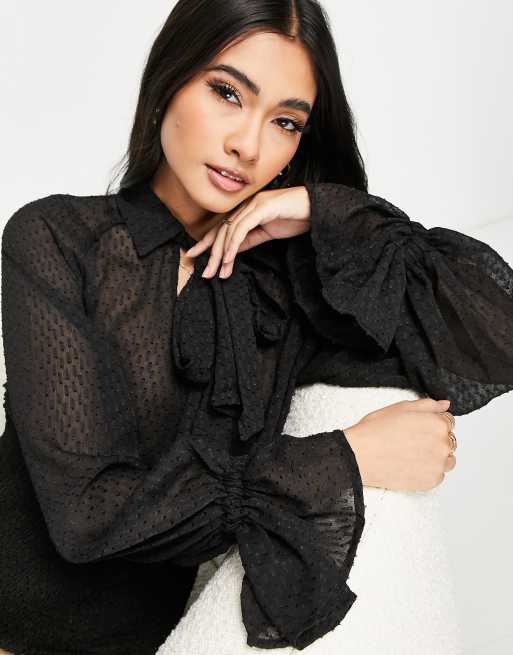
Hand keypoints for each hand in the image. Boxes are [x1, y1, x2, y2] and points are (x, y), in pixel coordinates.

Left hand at [184, 186, 310, 278]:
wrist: (317, 208)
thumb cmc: (296, 217)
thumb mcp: (268, 232)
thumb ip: (250, 239)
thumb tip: (233, 251)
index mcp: (247, 209)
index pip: (222, 227)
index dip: (206, 242)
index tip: (193, 256)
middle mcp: (248, 204)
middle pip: (222, 230)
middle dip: (210, 253)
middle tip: (205, 273)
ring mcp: (255, 204)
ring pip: (230, 230)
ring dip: (221, 253)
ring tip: (217, 271)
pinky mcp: (263, 207)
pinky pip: (243, 228)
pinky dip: (234, 244)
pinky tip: (228, 258)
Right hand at [343, 398, 456, 491]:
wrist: (360, 455)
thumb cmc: (375, 430)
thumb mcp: (401, 408)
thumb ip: (428, 405)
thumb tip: (445, 405)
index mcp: (437, 423)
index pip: (448, 421)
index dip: (431, 423)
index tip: (418, 428)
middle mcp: (443, 444)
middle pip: (448, 440)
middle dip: (433, 439)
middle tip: (410, 441)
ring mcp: (438, 465)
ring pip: (446, 459)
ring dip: (434, 456)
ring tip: (411, 454)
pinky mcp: (431, 481)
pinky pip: (438, 475)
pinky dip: (427, 471)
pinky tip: (409, 465)